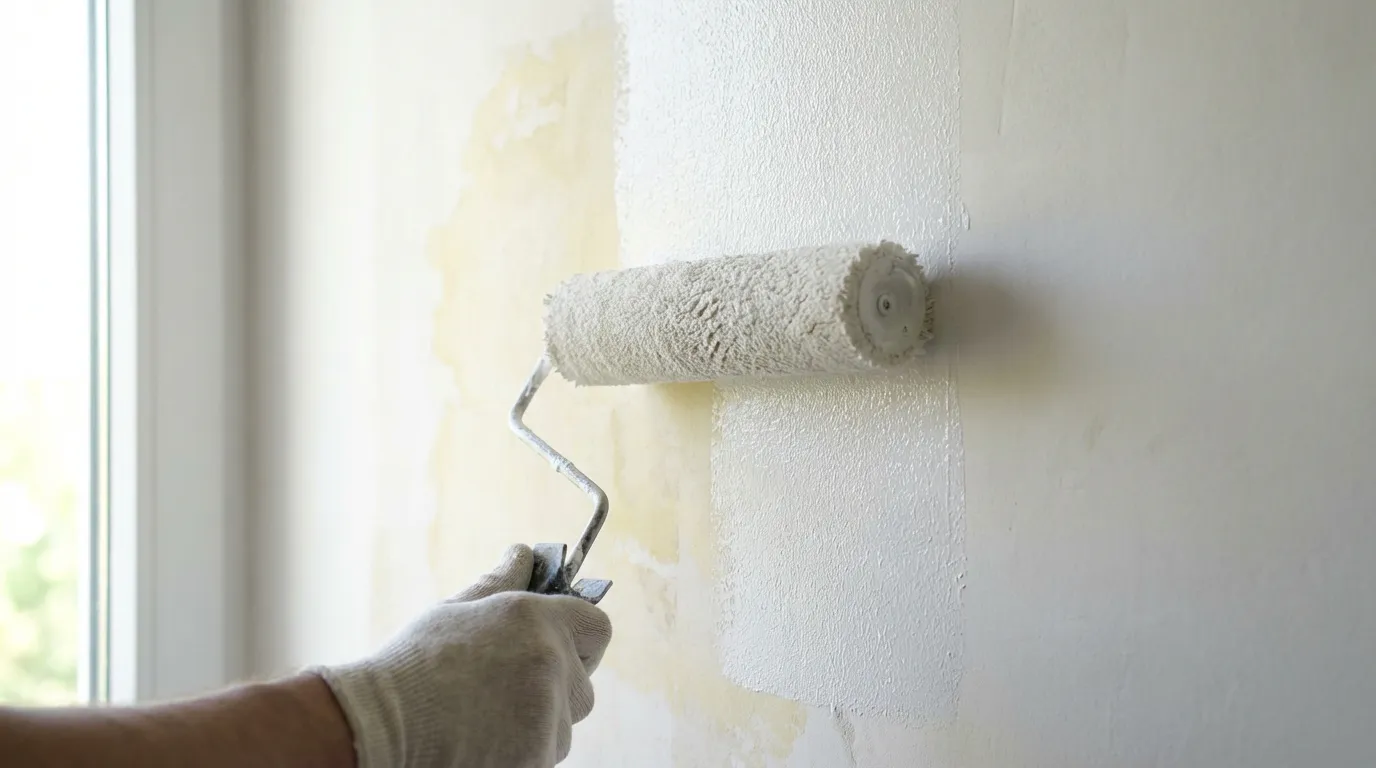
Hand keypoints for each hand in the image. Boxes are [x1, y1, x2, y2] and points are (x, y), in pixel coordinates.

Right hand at [314, 544, 612, 766]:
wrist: (381, 726)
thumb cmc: (413, 665)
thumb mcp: (455, 611)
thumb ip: (500, 583)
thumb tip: (523, 554)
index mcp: (537, 620)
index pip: (598, 627)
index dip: (580, 637)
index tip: (557, 646)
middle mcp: (552, 665)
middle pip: (584, 682)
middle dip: (557, 685)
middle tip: (508, 685)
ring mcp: (548, 717)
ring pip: (563, 723)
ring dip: (538, 720)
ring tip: (482, 713)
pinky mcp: (537, 758)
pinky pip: (544, 752)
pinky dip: (522, 749)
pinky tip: (480, 737)